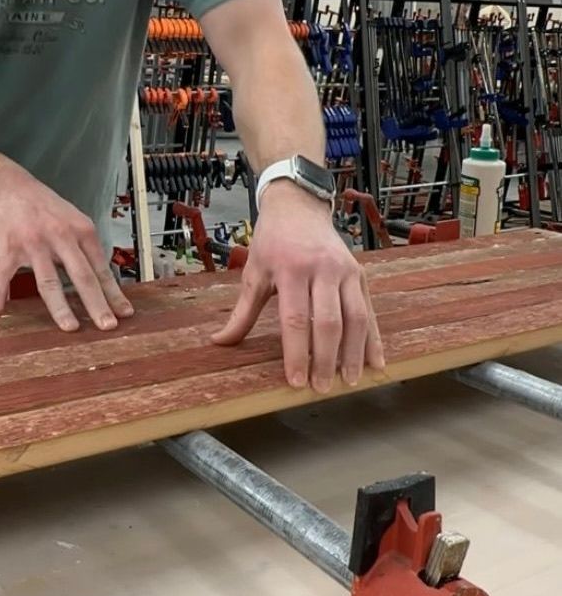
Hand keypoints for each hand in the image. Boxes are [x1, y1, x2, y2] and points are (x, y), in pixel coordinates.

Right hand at [0, 169, 133, 332]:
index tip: (124, 313)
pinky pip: (3, 274)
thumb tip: (102, 279)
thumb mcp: (72, 220)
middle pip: (82, 276)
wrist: (7, 186)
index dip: (113, 293)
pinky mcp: (9, 246)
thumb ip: (84, 248)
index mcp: (80, 231)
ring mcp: (34, 242)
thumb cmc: (41, 206)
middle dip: (97, 304)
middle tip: (107, 325)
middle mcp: (60, 236)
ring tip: (69, 327)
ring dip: (60, 307)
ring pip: (49, 280)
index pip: (100, 267)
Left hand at [213, 180, 384, 390]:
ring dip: (354, 353)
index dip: (296, 353)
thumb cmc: (272, 241)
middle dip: (326, 359)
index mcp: (291, 269)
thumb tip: (220, 342)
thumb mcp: (253, 271)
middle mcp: (322, 269)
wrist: (298, 206)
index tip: (296, 381)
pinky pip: (369, 310)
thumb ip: (242, 312)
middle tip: (322, 389)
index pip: (295, 318)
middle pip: (328, 322)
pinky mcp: (360, 273)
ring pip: (355, 317)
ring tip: (349, 381)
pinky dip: (373, 338)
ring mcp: (345, 270)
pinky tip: (375, 361)